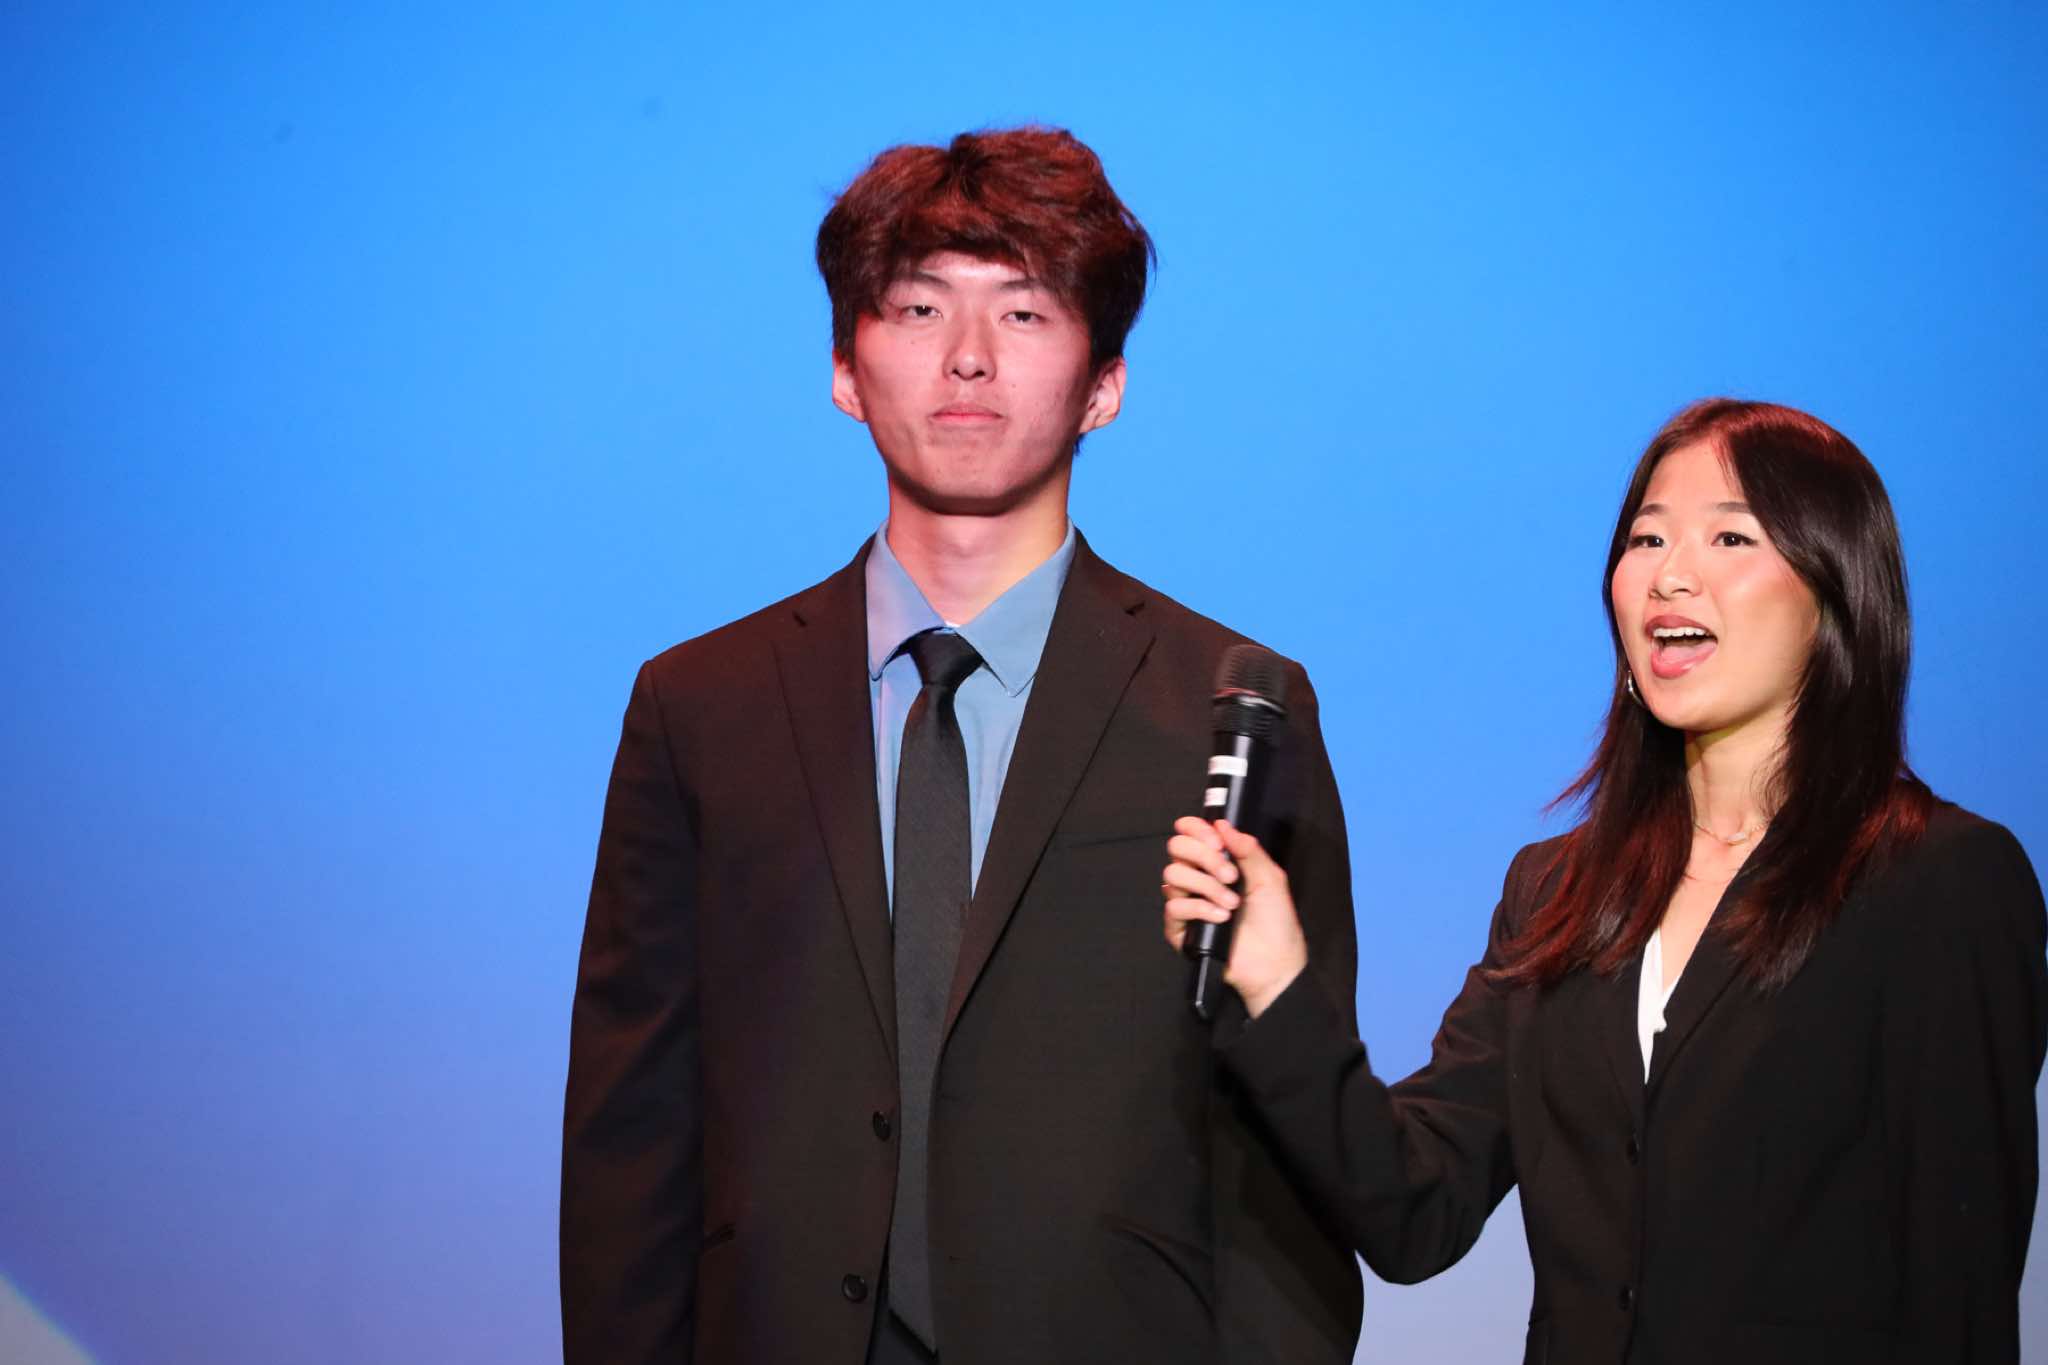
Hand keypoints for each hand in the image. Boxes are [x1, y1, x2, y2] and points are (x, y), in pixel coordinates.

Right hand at [1161, 816, 1308, 1018]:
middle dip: (1204, 857)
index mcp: (1218, 862)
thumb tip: (1223, 825)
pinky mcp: (1180, 928)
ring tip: (1232, 903)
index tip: (1216, 840)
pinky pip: (1174, 906)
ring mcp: (1188, 902)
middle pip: (1177, 849)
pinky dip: (1200, 908)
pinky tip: (1220, 918)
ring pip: (1173, 875)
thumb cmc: (1275, 922)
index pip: (1192, 833)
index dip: (1197, 829)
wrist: (1274, 963)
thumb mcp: (1270, 878)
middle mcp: (1199, 878)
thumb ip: (1248, 848)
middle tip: (1230, 875)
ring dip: (1207, 886)